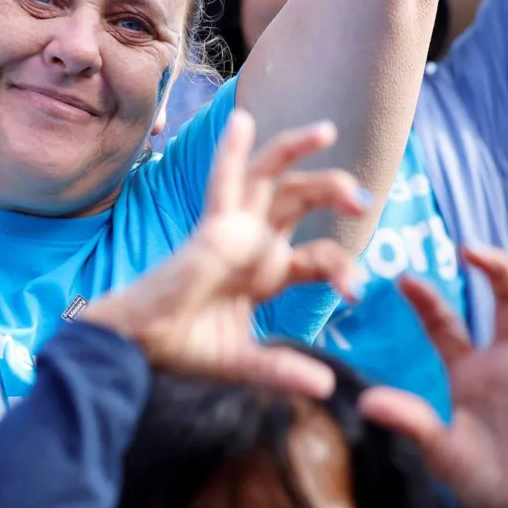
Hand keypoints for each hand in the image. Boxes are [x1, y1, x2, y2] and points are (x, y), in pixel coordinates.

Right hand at [77, 111, 370, 394]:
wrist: (143, 349)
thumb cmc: (186, 350)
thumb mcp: (247, 362)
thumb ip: (284, 370)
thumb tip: (325, 389)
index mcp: (266, 272)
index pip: (316, 257)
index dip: (341, 269)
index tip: (357, 293)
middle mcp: (253, 244)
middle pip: (299, 201)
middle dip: (332, 192)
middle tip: (364, 199)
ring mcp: (232, 231)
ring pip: (270, 179)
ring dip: (297, 152)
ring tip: (328, 131)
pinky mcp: (212, 229)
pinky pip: (223, 181)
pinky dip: (232, 150)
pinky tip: (243, 119)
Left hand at [359, 241, 507, 507]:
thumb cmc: (479, 481)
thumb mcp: (436, 446)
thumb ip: (408, 418)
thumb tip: (364, 402)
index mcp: (467, 371)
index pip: (446, 324)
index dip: (427, 300)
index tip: (405, 279)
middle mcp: (502, 360)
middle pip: (502, 299)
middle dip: (491, 268)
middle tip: (469, 248)